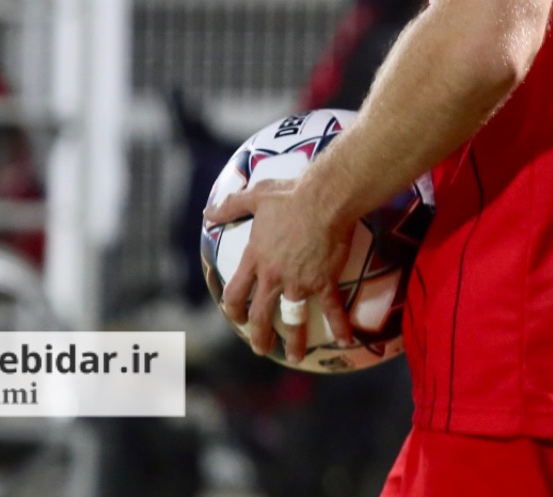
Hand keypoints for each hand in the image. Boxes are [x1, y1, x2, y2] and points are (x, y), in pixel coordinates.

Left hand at [204, 178, 355, 364]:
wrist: (325, 199)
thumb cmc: (290, 195)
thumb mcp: (255, 197)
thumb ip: (230, 206)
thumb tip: (207, 212)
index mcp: (256, 258)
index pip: (237, 292)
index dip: (234, 308)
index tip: (236, 317)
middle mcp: (274, 276)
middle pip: (260, 315)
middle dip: (259, 336)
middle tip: (261, 348)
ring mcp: (300, 282)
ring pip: (293, 320)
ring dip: (294, 342)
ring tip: (295, 357)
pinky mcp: (324, 281)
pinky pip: (332, 309)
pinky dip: (340, 326)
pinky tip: (345, 340)